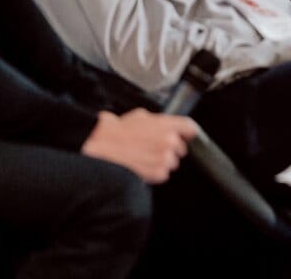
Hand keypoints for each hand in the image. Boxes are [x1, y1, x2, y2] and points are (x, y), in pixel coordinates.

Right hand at [81, 109, 196, 183]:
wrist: (100, 147)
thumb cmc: (116, 132)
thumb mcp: (140, 116)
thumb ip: (158, 121)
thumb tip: (164, 125)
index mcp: (167, 124)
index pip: (190, 128)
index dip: (187, 133)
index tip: (185, 136)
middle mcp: (169, 141)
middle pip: (182, 149)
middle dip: (170, 150)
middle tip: (152, 149)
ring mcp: (165, 158)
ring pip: (172, 163)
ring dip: (161, 162)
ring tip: (142, 157)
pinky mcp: (158, 173)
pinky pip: (162, 175)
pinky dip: (153, 173)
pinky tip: (140, 166)